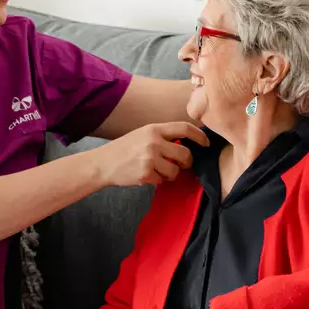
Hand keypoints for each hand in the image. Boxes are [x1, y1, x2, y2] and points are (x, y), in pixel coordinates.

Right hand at [93, 122, 210, 187]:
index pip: (184, 128)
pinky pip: (163, 180)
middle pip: (185, 153)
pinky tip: (147, 176)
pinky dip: (158, 180)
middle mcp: (153, 142)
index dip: (199, 136)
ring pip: (176, 170)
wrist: (102, 163)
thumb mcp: (142, 134)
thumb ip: (162, 136)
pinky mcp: (145, 174)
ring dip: (172, 174)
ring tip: (160, 171)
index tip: (206, 143)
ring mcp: (149, 158)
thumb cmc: (124, 149)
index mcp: (154, 129)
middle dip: (187, 162)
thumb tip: (187, 143)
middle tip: (182, 164)